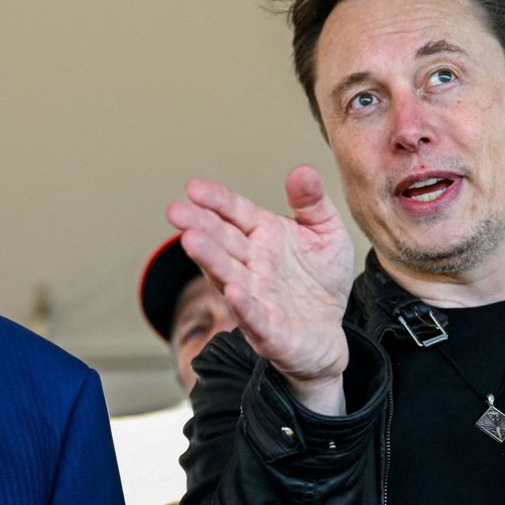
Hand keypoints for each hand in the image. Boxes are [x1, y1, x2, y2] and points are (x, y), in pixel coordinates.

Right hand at [167, 165, 353, 413]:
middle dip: (199, 225)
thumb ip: (313, 202)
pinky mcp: (266, 329)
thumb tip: (302, 171)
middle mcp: (252, 263)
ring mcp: (255, 296)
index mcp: (263, 235)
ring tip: (190, 241)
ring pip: (227, 274)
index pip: (234, 212)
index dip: (216, 200)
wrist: (327, 333)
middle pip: (222, 241)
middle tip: (176, 211)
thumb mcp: (327, 232)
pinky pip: (252, 316)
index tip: (194, 187)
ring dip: (209, 259)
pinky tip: (232, 291)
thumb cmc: (321, 280)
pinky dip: (242, 305)